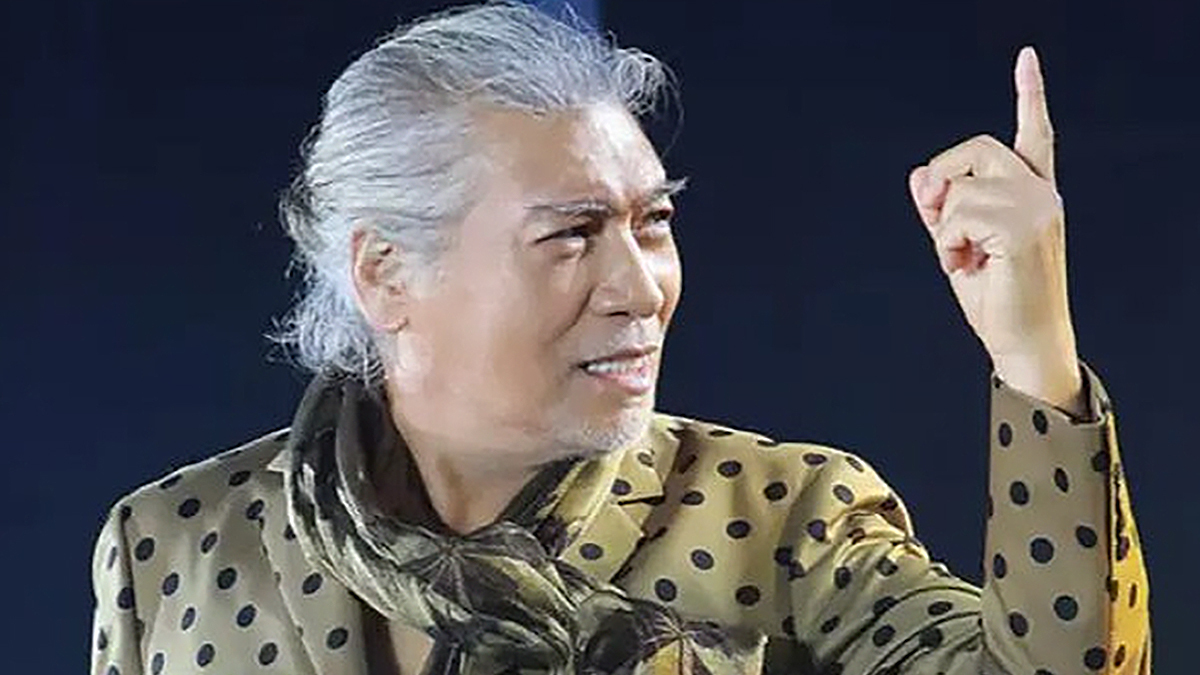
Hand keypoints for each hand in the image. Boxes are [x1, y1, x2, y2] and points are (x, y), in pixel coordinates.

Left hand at [908, 47, 1081, 403]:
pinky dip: (946, 244)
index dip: (1030, 93)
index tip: (1026, 56)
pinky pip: (957, 216)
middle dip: (942, 181)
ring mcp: (1037, 206)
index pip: (1034, 133)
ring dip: (943, 229)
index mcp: (1033, 191)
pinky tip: (965, 266)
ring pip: (958, 189)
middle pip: (973, 150)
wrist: (1023, 343)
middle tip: (939, 224)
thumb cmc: (995, 297)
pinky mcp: (1023, 228)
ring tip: (963, 260)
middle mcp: (1041, 191)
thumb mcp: (958, 244)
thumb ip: (940, 209)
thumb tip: (918, 175)